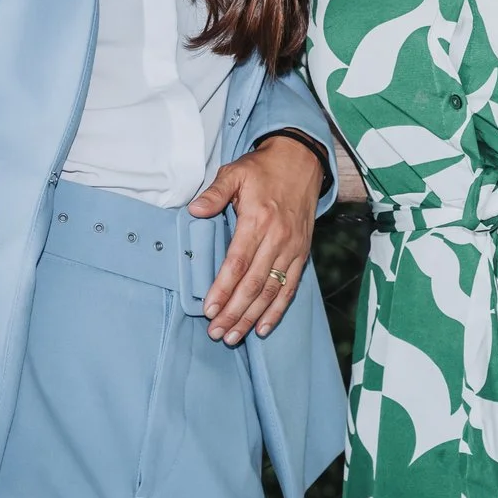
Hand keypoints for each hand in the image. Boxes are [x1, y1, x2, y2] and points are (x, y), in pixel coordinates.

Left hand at [192, 134, 326, 343]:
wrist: (301, 161)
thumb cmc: (263, 169)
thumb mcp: (235, 172)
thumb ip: (215, 193)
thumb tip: (195, 209)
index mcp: (258, 220)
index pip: (238, 262)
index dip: (223, 288)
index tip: (209, 309)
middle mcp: (278, 238)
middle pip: (254, 283)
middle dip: (235, 311)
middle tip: (217, 332)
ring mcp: (292, 248)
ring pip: (272, 291)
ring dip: (252, 317)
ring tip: (235, 336)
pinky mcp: (302, 254)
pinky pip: (290, 287)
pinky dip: (278, 310)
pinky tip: (263, 327)